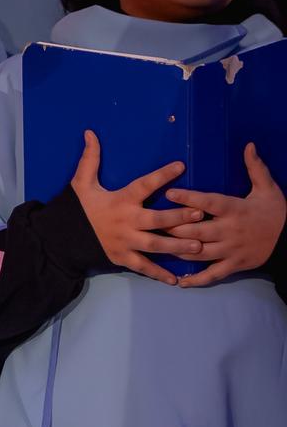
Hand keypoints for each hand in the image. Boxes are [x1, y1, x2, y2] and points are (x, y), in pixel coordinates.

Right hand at [69, 130, 202, 285]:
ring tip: (198, 246)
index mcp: (121, 201)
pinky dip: (159, 274)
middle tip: (200, 215)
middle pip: (157, 219)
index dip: (162, 175)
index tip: (181, 166)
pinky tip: (177, 279)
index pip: (144, 185)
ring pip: (156, 245)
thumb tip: (90, 133)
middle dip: (180, 217)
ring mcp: (125, 242)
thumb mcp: (82, 183)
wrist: (61, 237)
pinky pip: (144, 266)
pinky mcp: (122, 257)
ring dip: (178, 246)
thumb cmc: (77, 208)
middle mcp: (126, 222)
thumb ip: (90, 159)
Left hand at [165, 143, 285, 286]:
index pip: (208, 202)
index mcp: (235, 209)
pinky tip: (179, 281)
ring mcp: (231, 250)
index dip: (188, 198)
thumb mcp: (268, 188)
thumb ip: (255, 167)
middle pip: (196, 231)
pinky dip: (196, 279)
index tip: (169, 193)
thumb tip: (248, 145)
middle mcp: (230, 231)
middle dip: (174, 228)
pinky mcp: (235, 265)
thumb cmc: (275, 211)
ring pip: (199, 252)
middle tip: (152, 224)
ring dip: (177, 250)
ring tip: (158, 246)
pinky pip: (213, 274)